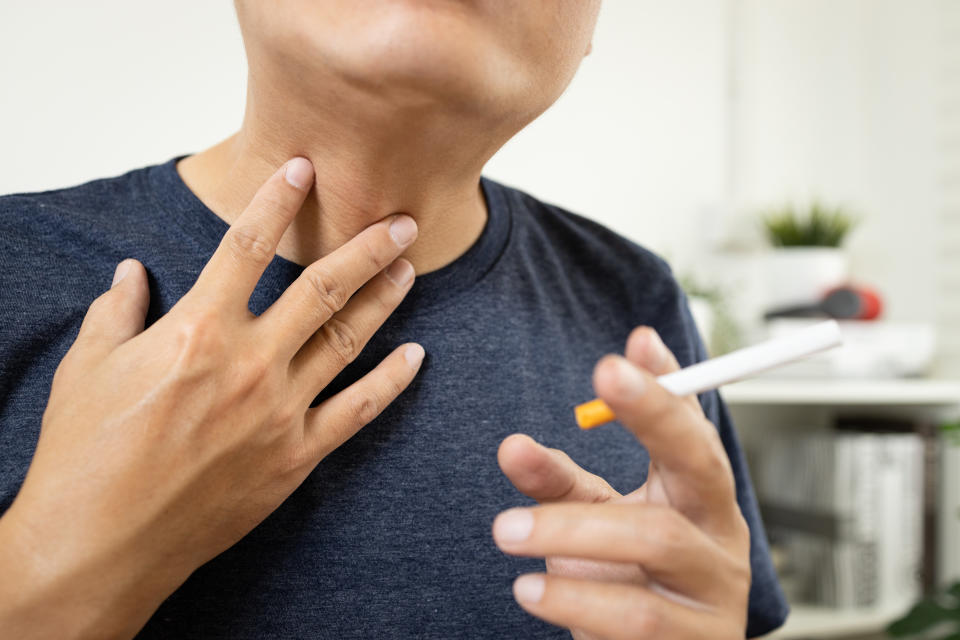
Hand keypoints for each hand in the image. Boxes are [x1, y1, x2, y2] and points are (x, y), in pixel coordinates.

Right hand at [0, 158, 423, 638]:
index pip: (246, 245)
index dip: (278, 199)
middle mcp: (250, 363)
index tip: (304, 169)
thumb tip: (130, 273)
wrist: (99, 545)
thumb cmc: (83, 457)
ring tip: (410, 269)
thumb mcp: (87, 369)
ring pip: (349, 341)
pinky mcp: (295, 458)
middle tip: (402, 221)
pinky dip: (391, 381)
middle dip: (368, 248)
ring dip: (385, 301)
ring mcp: (279, 411)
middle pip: (324, 288)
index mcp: (197, 331)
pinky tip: (415, 357)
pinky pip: (358, 410)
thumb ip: (116, 311)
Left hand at [493, 327, 750, 639]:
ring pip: (657, 542)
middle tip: (551, 421)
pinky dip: (577, 600)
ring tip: (506, 531)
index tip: (619, 355)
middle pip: (698, 467)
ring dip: (572, 530)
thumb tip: (512, 443)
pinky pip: (637, 618)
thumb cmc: (632, 579)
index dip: (661, 392)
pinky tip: (531, 591)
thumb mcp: (595, 519)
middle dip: (647, 418)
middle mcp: (721, 536)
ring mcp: (716, 594)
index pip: (692, 429)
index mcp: (702, 495)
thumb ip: (557, 480)